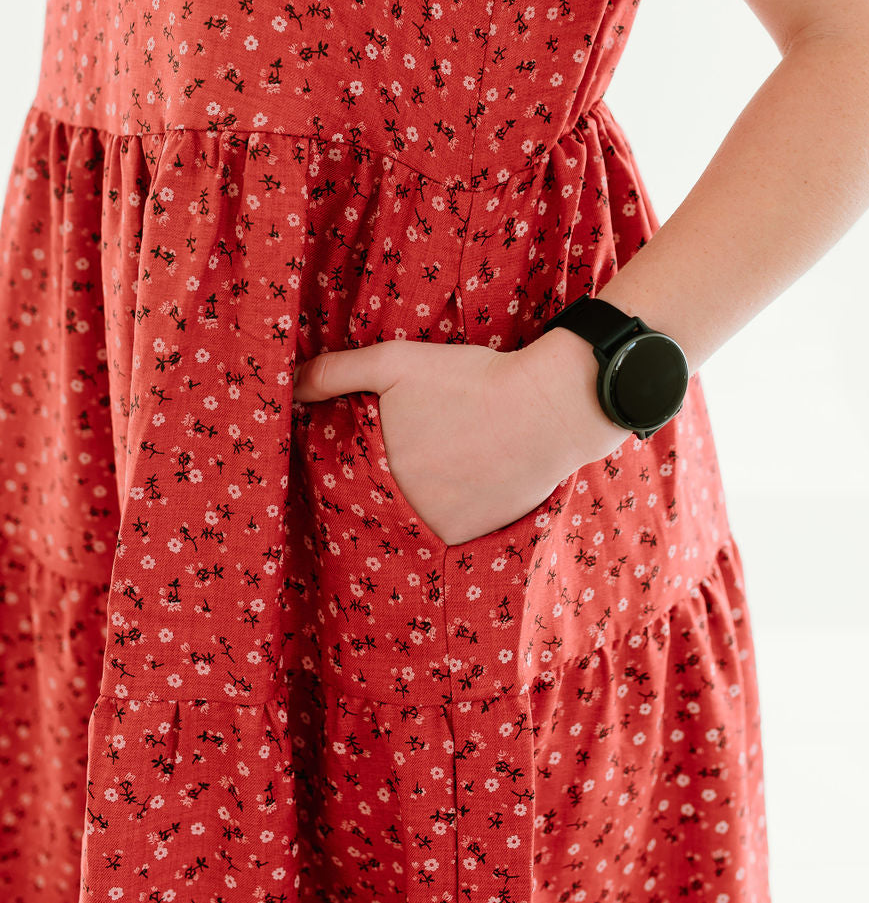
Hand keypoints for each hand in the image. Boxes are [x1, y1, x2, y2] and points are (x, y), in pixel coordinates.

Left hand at [291, 332, 631, 546]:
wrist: (547, 410)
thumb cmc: (468, 381)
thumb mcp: (395, 363)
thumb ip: (334, 372)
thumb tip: (287, 383)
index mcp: (376, 478)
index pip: (336, 485)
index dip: (339, 468)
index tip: (351, 452)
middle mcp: (404, 517)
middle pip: (374, 504)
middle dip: (377, 485)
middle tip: (403, 455)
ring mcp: (441, 534)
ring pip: (410, 520)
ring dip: (412, 501)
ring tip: (434, 465)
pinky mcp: (475, 539)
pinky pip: (445, 531)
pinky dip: (446, 511)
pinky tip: (460, 481)